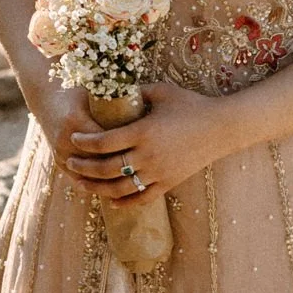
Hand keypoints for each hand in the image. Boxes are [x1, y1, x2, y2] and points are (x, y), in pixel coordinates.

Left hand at [64, 82, 235, 204]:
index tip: (74, 139)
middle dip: (84, 167)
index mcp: (143, 132)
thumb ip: (135, 92)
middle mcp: (148, 155)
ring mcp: (159, 172)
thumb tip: (113, 89)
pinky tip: (110, 201)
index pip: (104, 142)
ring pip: (120, 188)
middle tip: (70, 163)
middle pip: (107, 168)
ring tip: (82, 184)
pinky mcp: (169, 183)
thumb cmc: (191, 105)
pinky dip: (124, 202)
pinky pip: (142, 198)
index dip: (85, 142)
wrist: (222, 127)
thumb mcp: (161, 92)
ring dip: (97, 188)